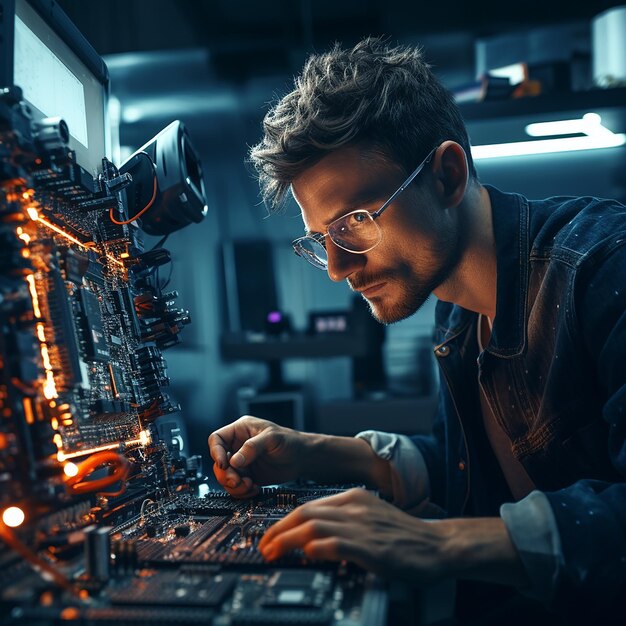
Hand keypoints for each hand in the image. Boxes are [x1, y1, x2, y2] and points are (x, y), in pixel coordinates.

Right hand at [208, 416, 307, 497]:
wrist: (302, 458)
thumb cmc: (289, 441)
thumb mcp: (272, 438)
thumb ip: (252, 447)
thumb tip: (234, 461)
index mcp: (240, 431)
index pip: (217, 439)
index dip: (216, 452)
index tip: (224, 464)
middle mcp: (237, 446)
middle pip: (218, 461)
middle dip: (225, 474)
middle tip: (237, 480)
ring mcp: (241, 462)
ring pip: (224, 476)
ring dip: (233, 485)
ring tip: (249, 485)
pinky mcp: (247, 476)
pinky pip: (235, 487)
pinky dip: (241, 491)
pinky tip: (254, 489)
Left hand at [258, 488, 450, 584]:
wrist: (440, 545)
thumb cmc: (406, 536)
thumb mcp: (372, 518)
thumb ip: (344, 522)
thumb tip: (313, 538)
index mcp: (354, 498)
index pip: (309, 505)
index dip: (285, 520)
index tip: (272, 534)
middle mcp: (354, 507)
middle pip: (304, 513)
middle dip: (278, 530)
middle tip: (264, 545)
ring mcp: (361, 526)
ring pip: (312, 526)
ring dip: (287, 540)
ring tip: (272, 552)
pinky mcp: (369, 546)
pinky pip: (334, 543)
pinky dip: (315, 548)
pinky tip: (305, 554)